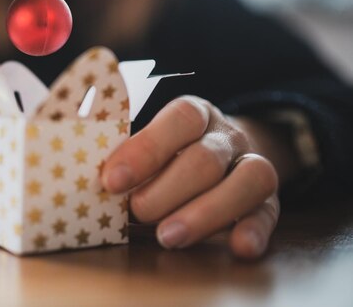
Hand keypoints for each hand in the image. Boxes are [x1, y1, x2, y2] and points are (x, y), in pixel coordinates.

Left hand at [102, 96, 288, 258]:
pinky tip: (237, 247)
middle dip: (167, 190)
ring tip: (168, 237)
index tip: (112, 180)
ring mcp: (252, 164)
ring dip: (206, 213)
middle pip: (206, 158)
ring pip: (249, 180)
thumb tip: (90, 176)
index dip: (146, 149)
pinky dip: (256, 230)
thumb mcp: (150, 142)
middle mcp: (226, 137)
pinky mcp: (269, 200)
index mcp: (194, 114)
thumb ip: (127, 153)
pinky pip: (271, 213)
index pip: (180, 118)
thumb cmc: (170, 152)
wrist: (225, 151)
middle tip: (136, 212)